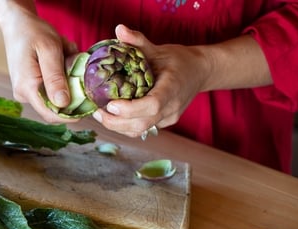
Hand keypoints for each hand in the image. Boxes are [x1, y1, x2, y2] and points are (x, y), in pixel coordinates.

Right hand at [0, 1, 78, 122]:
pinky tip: (60, 61)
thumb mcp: (50, 49)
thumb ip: (56, 77)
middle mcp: (23, 94)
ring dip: (66, 83)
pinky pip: (49, 90)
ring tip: (66, 59)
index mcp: (27, 87)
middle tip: (78, 70)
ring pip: (54, 98)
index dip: (72, 116)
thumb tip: (63, 104)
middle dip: (71, 95)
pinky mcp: (28, 88)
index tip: (90, 106)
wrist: (17, 24)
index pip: (51, 114)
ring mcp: (25, 92)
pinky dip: (60, 79)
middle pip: (54, 109)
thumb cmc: (34, 32)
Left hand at [93, 24, 209, 137]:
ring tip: (100, 115)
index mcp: (172, 88)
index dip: (130, 109)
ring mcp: (169, 118)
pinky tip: (113, 117)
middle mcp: (172, 107)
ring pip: (140, 130)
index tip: (111, 104)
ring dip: (117, 126)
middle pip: (142, 123)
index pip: (152, 105)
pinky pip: (143, 129)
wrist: (199, 72)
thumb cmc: (178, 59)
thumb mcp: (158, 49)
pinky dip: (125, 126)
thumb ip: (138, 41)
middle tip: (97, 112)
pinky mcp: (164, 122)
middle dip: (116, 122)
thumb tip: (119, 30)